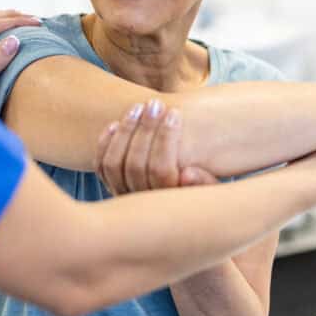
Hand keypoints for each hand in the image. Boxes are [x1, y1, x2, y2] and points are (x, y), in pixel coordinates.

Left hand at [94, 100, 217, 194]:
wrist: (182, 211)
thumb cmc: (204, 191)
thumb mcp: (214, 192)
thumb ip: (205, 183)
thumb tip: (187, 173)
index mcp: (168, 203)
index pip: (161, 169)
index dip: (166, 139)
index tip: (175, 113)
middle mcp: (142, 205)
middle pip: (134, 165)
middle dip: (145, 130)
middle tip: (155, 104)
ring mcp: (123, 197)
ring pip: (114, 164)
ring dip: (125, 132)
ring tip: (138, 107)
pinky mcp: (112, 189)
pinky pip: (102, 167)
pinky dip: (105, 144)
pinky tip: (116, 123)